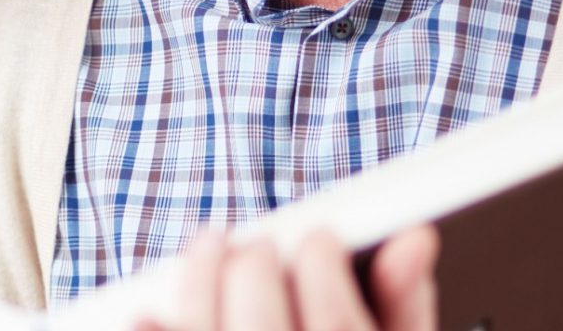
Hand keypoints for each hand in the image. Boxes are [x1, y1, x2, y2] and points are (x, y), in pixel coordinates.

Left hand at [145, 226, 438, 330]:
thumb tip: (411, 240)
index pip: (333, 309)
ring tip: (212, 250)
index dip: (323, 259)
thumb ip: (405, 312)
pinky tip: (151, 312)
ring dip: (200, 275)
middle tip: (262, 249)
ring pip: (199, 325)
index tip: (321, 242)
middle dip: (258, 261)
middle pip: (258, 305)